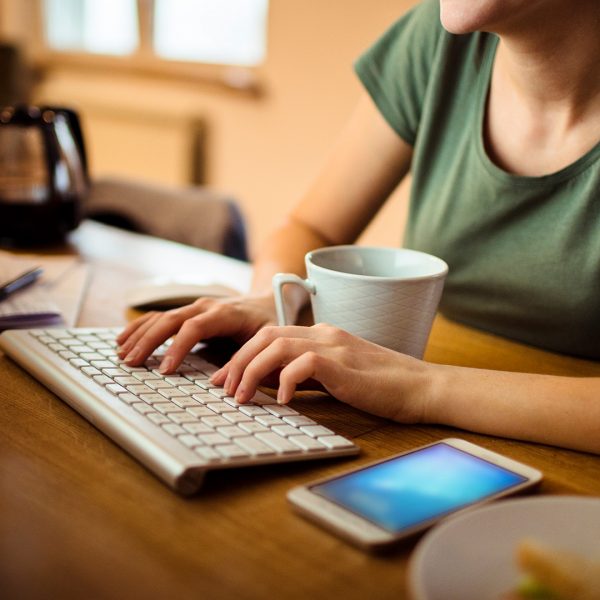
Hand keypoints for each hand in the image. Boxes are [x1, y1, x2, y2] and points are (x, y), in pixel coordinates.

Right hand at [116, 293, 277, 371]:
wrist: (268, 300)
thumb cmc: (268, 323)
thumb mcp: (264, 342)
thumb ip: (244, 361)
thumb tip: (219, 385)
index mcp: (224, 313)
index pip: (193, 328)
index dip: (177, 347)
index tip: (164, 370)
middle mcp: (205, 306)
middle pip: (170, 320)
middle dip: (148, 341)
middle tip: (131, 363)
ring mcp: (194, 307)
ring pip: (160, 317)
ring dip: (139, 334)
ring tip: (121, 354)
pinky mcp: (187, 312)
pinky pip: (158, 316)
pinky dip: (140, 327)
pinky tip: (123, 339)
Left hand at [211, 323, 433, 423]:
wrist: (421, 387)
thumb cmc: (381, 386)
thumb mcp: (336, 378)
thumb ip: (306, 376)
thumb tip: (271, 387)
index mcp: (322, 335)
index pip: (270, 335)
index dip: (242, 355)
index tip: (224, 378)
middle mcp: (324, 334)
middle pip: (266, 335)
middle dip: (237, 361)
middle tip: (223, 388)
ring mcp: (334, 346)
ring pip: (277, 345)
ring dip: (252, 370)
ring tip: (241, 397)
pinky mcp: (344, 364)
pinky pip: (303, 364)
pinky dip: (285, 381)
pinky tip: (282, 401)